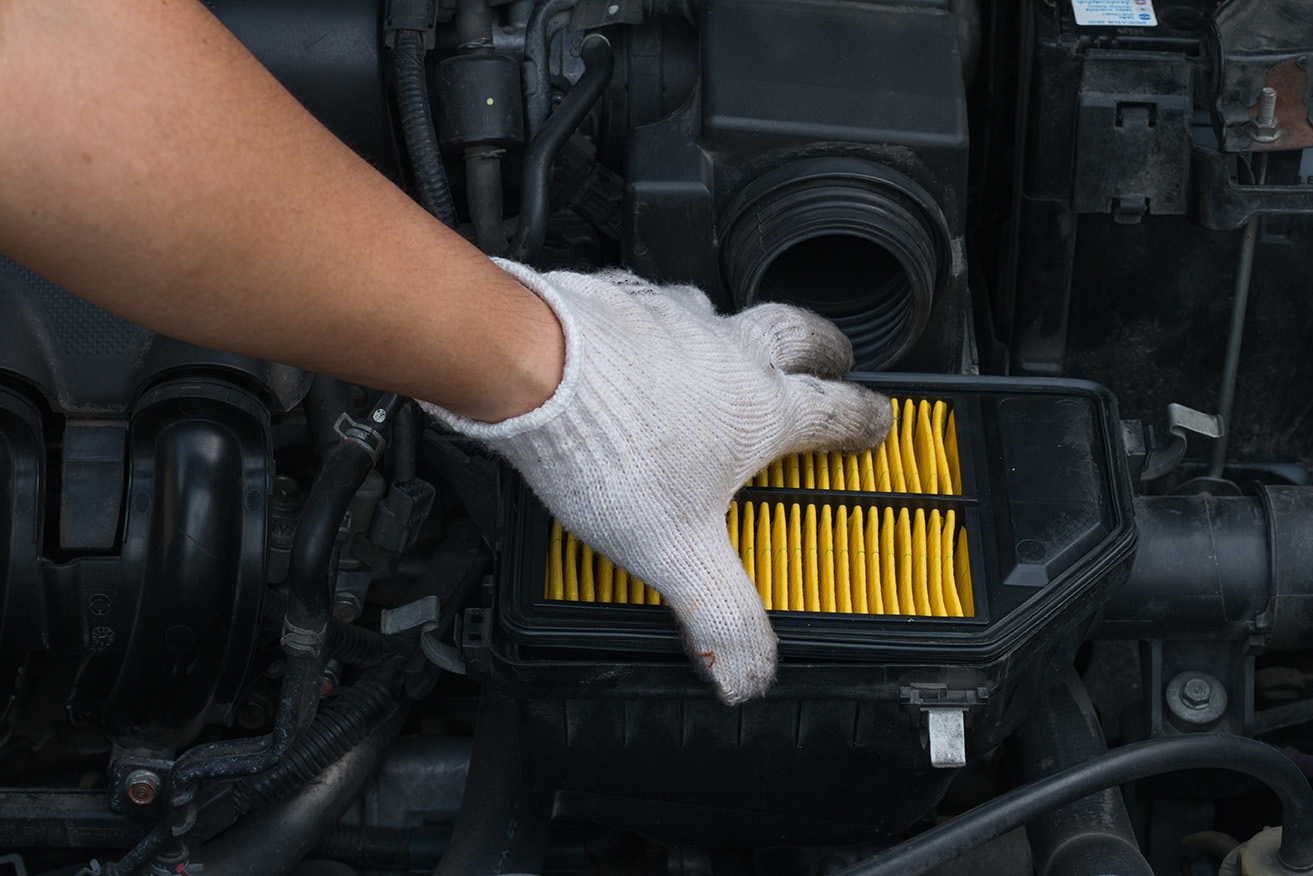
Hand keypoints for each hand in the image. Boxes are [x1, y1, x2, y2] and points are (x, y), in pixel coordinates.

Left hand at [421, 260, 891, 702]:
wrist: (534, 370)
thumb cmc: (610, 450)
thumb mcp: (674, 552)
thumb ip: (719, 613)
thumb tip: (749, 671)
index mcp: (759, 409)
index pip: (835, 412)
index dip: (866, 421)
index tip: (878, 425)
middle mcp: (727, 352)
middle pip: (797, 331)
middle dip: (824, 345)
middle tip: (832, 356)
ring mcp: (674, 318)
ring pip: (722, 312)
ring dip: (735, 330)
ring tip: (725, 353)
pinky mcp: (621, 301)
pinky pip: (653, 303)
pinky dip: (658, 323)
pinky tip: (636, 346)